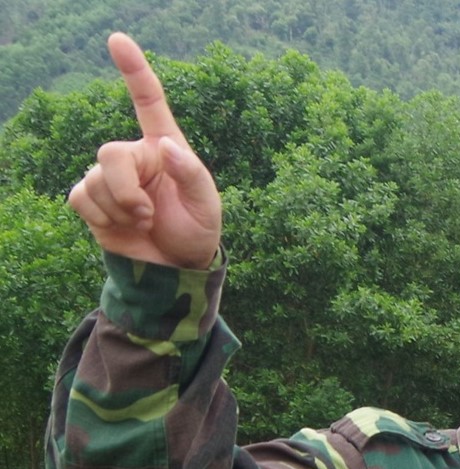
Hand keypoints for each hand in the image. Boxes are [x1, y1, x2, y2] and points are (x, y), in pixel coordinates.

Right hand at [66, 35, 222, 268]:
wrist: (176, 265)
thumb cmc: (196, 229)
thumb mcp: (206, 204)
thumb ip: (190, 173)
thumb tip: (167, 146)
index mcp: (164, 146)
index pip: (148, 102)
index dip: (134, 70)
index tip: (117, 40)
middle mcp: (134, 155)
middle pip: (108, 153)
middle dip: (126, 189)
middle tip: (148, 213)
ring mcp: (109, 176)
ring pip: (94, 181)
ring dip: (121, 210)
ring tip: (143, 222)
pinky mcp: (91, 199)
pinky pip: (80, 198)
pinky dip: (103, 218)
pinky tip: (122, 226)